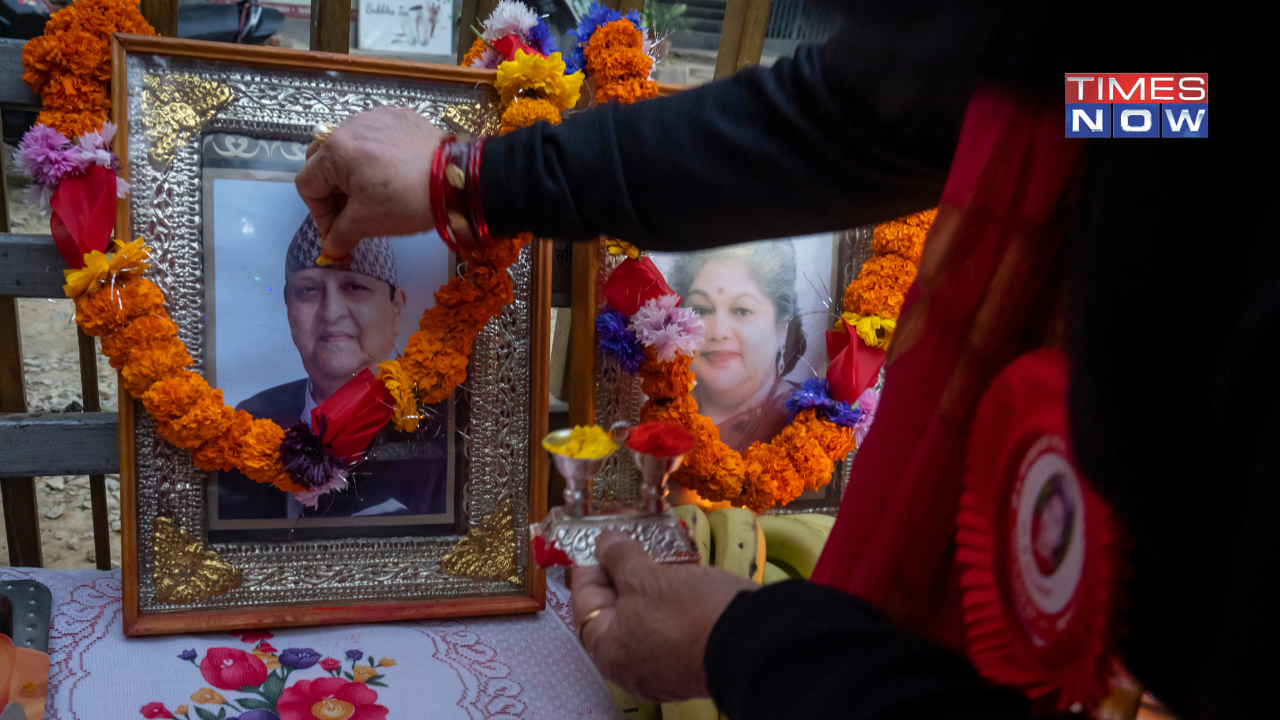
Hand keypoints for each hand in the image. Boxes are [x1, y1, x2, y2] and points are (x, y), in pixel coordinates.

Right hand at [295, 107, 443, 257]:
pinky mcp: (401, 117)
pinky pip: (376, 136)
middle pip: (323, 162)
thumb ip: (339, 235)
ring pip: (350, 148)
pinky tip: (395, 175)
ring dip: (353, 174)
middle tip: (352, 214)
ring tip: (374, 195)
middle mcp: (350, 126)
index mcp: (334, 151)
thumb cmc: (406, 200)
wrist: (456, 182)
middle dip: (333, 192)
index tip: (339, 232)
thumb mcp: (366, 222)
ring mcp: (377, 117)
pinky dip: (377, 157)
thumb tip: (331, 248)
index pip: (308, 185)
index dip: (320, 215)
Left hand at [572, 531, 757, 701]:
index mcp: (608, 650)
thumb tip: (604, 542)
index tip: (602, 538)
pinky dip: (671, 604)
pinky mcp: (689, 663)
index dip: (591, 564)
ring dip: (650, 586)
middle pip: (616, 611)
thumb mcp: (648, 577)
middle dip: (623, 574)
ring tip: (662, 556)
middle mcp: (629, 668)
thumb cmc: (689, 612)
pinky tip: (684, 579)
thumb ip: (619, 558)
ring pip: (645, 619)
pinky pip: (669, 629)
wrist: (753, 643)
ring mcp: (661, 669)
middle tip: (634, 542)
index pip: (585, 600)